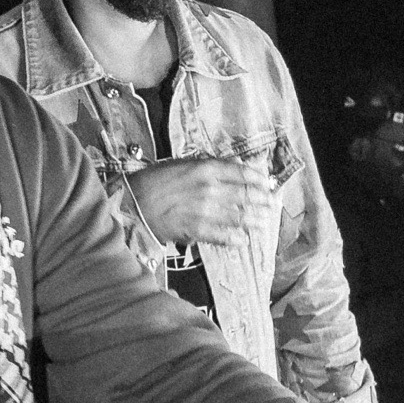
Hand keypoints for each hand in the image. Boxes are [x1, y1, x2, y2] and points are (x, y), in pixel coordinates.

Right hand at [126, 157, 276, 247]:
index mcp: (204, 168)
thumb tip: (234, 162)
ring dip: (254, 220)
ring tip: (263, 222)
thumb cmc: (152, 181)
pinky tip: (243, 240)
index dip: (258, 179)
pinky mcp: (197, 230)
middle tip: (271, 204)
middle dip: (262, 200)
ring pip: (238, 216)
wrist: (131, 204)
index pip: (241, 172)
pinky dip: (235, 239)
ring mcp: (204, 211)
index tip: (267, 183)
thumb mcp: (180, 164)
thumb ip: (209, 163)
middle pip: (245, 195)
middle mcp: (209, 189)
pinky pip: (222, 236)